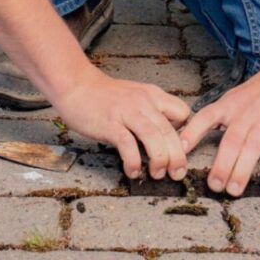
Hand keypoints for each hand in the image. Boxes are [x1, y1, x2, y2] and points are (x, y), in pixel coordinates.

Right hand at [55, 69, 190, 180]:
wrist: (75, 85)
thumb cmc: (104, 96)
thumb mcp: (136, 96)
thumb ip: (151, 112)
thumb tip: (164, 136)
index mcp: (153, 95)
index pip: (182, 112)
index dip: (183, 132)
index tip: (177, 148)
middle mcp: (144, 102)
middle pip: (170, 131)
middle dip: (177, 156)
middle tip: (178, 173)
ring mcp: (127, 112)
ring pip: (154, 137)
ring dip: (160, 160)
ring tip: (157, 174)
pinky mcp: (110, 124)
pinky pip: (128, 145)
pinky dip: (133, 161)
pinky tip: (133, 171)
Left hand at [180, 63, 259, 195]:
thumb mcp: (233, 98)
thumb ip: (216, 116)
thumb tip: (192, 135)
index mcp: (229, 106)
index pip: (206, 117)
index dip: (192, 132)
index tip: (181, 149)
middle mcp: (246, 114)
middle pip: (231, 141)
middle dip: (222, 165)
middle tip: (215, 186)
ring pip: (252, 147)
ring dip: (242, 170)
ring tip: (234, 189)